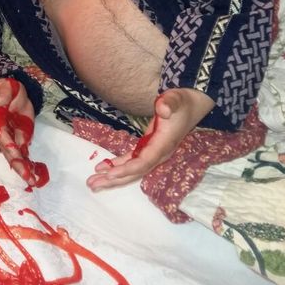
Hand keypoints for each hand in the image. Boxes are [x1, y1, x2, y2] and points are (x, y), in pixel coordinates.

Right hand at [0, 78, 35, 183]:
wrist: (7, 92)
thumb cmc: (4, 90)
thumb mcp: (4, 89)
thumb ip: (4, 97)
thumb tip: (2, 102)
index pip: (4, 138)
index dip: (10, 148)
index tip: (17, 157)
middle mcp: (4, 135)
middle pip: (10, 153)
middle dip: (19, 165)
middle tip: (28, 178)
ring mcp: (12, 138)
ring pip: (17, 156)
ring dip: (24, 169)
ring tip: (33, 181)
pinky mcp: (20, 137)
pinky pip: (23, 152)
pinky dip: (28, 163)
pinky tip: (34, 174)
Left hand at [86, 88, 213, 190]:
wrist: (192, 105)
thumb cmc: (182, 102)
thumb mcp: (177, 99)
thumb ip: (170, 103)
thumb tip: (162, 109)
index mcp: (163, 144)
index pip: (144, 161)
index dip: (127, 169)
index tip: (110, 173)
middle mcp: (159, 154)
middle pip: (135, 172)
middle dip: (114, 179)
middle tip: (92, 184)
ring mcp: (153, 153)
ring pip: (131, 170)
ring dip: (112, 176)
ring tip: (93, 182)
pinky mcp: (148, 149)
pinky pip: (131, 161)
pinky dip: (117, 165)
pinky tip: (103, 168)